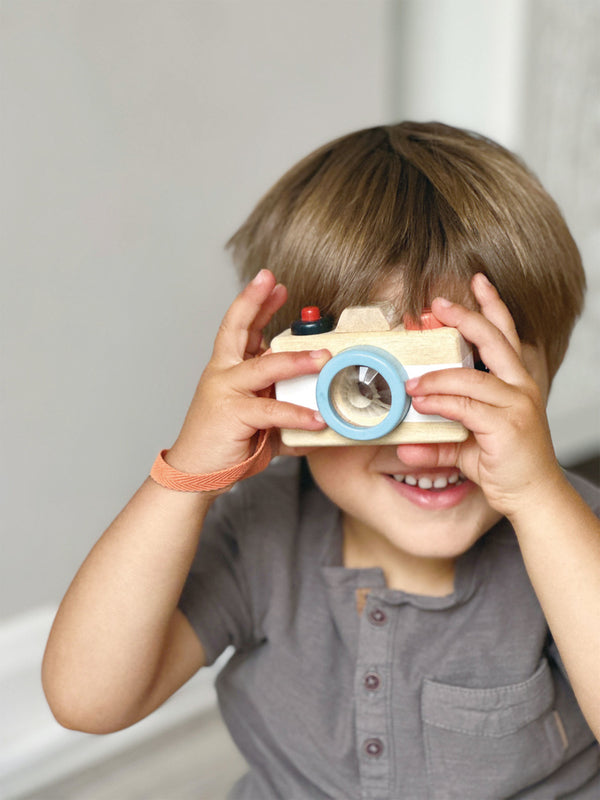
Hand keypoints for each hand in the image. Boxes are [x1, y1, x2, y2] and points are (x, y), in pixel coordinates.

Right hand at [167, 269, 328, 475]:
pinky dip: (297, 413)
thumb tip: (319, 410)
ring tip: (324, 357)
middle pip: (236, 329)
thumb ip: (283, 408)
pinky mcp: (232, 414)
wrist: (196, 473)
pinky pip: (271, 410)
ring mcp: (225, 391)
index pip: (241, 328)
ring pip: (264, 367)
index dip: (256, 304)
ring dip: (296, 360)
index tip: (273, 284)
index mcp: (228, 369)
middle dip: (255, 302)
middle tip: (273, 283)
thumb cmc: (226, 444)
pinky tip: (318, 418)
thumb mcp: (258, 419)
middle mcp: (223, 374)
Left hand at [401, 273, 562, 518]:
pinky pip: (466, 406)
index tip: (476, 281)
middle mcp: (520, 387)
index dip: (493, 305)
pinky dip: (440, 402)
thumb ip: (440, 438)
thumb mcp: (468, 445)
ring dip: (436, 377)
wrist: (533, 496)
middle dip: (465, 317)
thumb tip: (407, 444)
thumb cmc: (505, 465)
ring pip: (471, 378)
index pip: (507, 334)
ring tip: (410, 383)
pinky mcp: (508, 426)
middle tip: (436, 304)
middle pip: (495, 340)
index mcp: (515, 382)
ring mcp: (517, 404)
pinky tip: (422, 402)